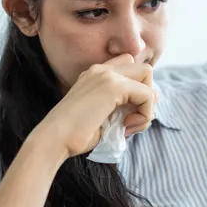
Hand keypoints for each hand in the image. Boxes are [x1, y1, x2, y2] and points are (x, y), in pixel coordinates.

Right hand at [32, 54, 155, 158]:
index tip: (129, 113)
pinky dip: (145, 114)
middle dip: (147, 96)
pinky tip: (127, 126)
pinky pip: (148, 95)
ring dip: (147, 105)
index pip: (130, 66)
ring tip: (130, 125)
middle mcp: (102, 70)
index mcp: (96, 75)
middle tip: (133, 119)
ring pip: (148, 77)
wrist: (54, 140)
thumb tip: (152, 108)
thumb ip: (123, 107)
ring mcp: (107, 75)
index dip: (138, 89)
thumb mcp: (104, 116)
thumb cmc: (76, 135)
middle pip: (143, 70)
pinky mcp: (114, 86)